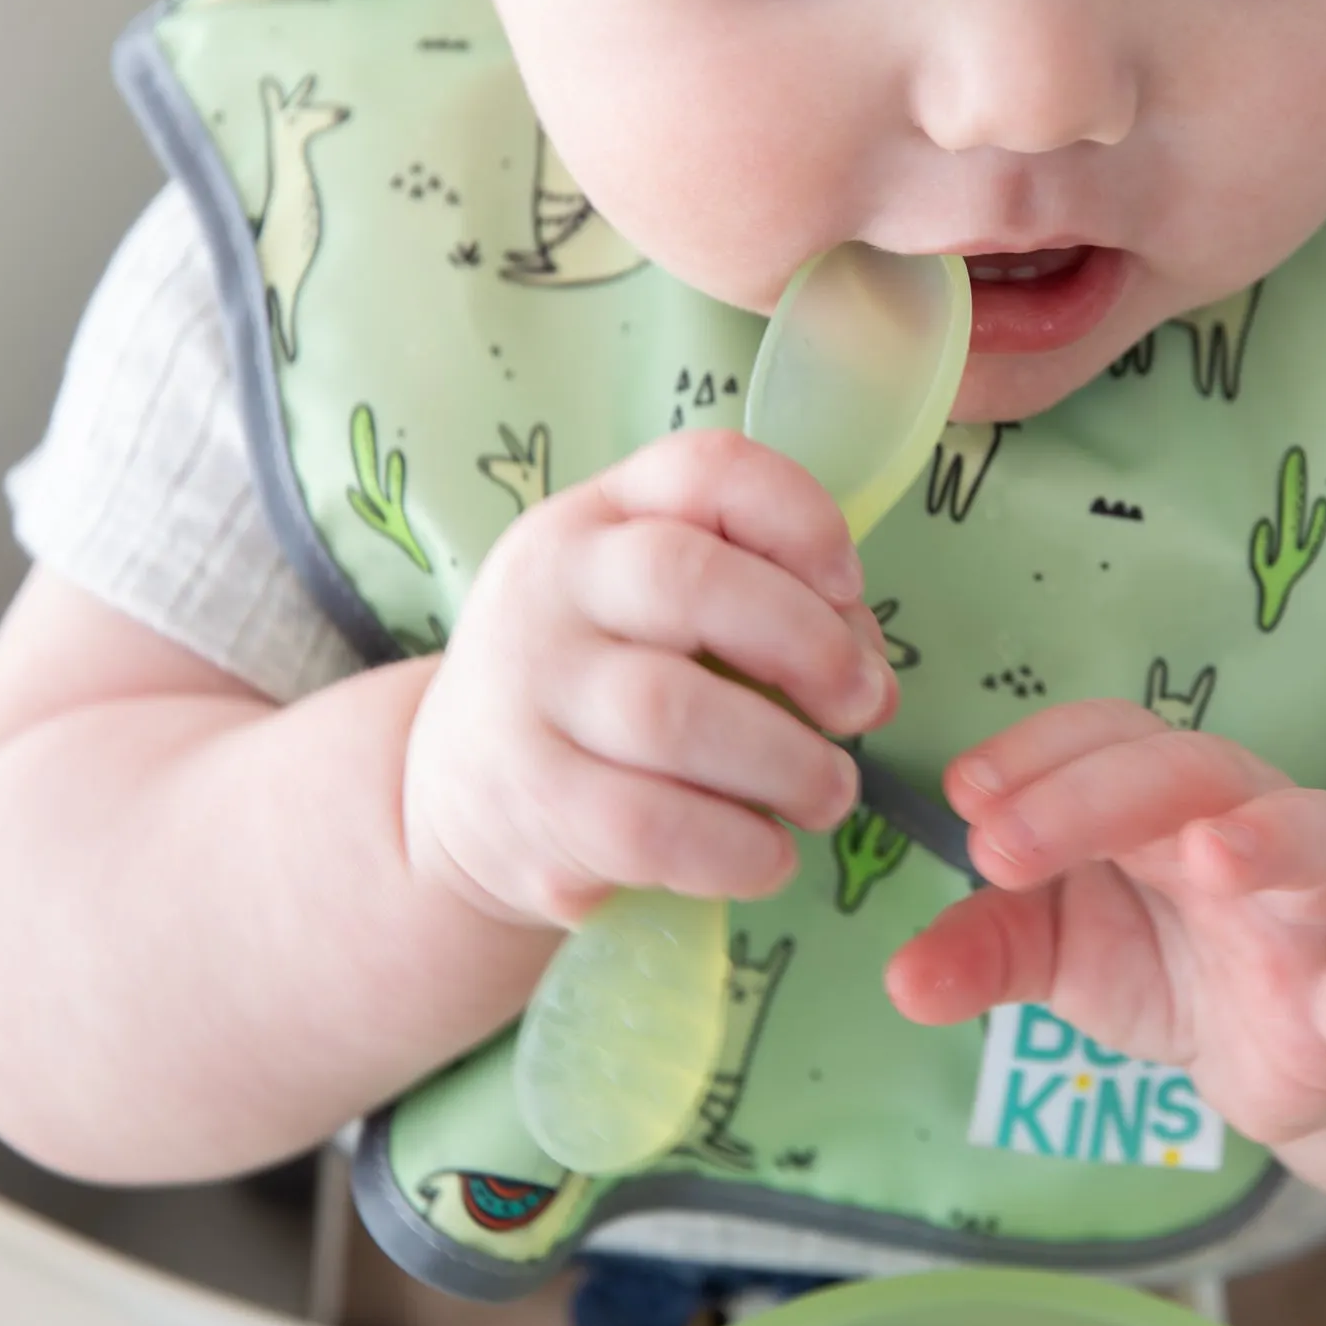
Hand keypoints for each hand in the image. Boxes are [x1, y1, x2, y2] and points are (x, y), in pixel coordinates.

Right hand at [403, 428, 895, 926]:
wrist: (454, 796)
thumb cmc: (598, 686)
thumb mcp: (655, 615)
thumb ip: (770, 612)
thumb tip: (870, 680)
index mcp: (599, 518)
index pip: (705, 470)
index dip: (800, 517)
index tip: (851, 584)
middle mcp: (552, 587)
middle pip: (689, 582)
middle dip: (807, 644)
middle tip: (861, 705)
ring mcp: (529, 694)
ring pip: (672, 713)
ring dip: (786, 763)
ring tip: (829, 792)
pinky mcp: (531, 804)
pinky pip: (650, 825)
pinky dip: (736, 847)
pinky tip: (770, 854)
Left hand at [886, 701, 1325, 1146]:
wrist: (1299, 1040)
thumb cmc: (1173, 957)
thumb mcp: (1063, 952)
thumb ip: (986, 950)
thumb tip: (898, 982)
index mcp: (1156, 794)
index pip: (1100, 737)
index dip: (1033, 755)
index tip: (963, 796)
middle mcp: (1240, 818)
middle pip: (1179, 767)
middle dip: (1088, 796)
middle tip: (1000, 849)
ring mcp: (1312, 900)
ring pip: (1303, 835)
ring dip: (1261, 838)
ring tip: (1211, 857)